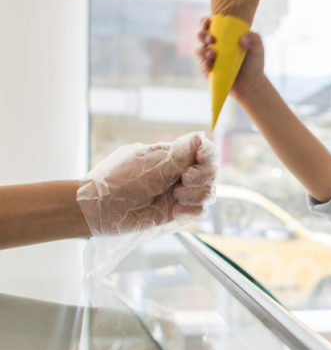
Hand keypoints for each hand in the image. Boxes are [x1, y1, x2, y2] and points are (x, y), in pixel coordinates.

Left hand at [77, 132, 218, 235]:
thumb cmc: (118, 181)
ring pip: (208, 193)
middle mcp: (179, 173)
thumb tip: (201, 136)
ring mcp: (179, 193)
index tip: (196, 162)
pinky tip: (176, 211)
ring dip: (196, 195)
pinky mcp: (177, 213)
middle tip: (184, 180)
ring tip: (175, 197)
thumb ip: (178, 155)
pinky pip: (200, 212)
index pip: (203, 151)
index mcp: (173, 156)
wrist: (100, 209)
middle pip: (212, 172)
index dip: (207, 156)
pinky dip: (191, 212)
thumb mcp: (149, 165)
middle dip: (203, 177)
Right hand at [196, 17, 265, 99]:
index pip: (209, 25)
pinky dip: (204, 65)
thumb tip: (242, 39)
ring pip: (198, 50)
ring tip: (213, 54)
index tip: (209, 22)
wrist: (252, 83)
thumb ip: (255, 40)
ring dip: (202, 51)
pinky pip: (202, 67)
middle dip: (202, 35)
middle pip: (200, 35)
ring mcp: (210, 58)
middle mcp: (213, 45)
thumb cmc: (254, 63)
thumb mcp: (258, 49)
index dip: (205, 22)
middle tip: (212, 39)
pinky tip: (209, 65)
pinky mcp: (209, 71)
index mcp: (223, 36)